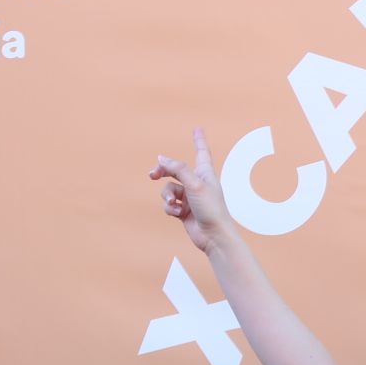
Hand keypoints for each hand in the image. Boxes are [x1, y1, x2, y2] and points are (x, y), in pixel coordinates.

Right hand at [148, 127, 232, 253]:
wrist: (214, 236)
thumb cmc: (211, 208)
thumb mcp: (194, 184)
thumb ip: (177, 169)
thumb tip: (161, 158)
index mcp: (205, 173)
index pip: (201, 152)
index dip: (198, 140)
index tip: (197, 128)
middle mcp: (197, 183)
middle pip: (174, 170)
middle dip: (162, 172)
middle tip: (152, 174)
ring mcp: (190, 197)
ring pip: (168, 189)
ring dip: (168, 197)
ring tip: (176, 204)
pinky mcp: (184, 211)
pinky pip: (169, 204)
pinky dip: (170, 208)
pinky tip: (178, 214)